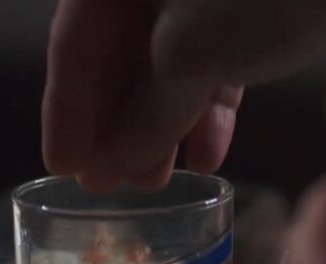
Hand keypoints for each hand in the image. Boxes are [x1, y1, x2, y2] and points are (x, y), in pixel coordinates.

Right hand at [42, 0, 325, 192]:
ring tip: (158, 180)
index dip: (67, 109)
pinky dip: (208, 108)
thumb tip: (113, 162)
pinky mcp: (258, 8)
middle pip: (121, 52)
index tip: (67, 168)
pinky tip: (208, 153)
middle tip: (114, 185)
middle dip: (118, 124)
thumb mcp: (191, 54)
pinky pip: (215, 60)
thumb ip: (144, 112)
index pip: (75, 38)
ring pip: (170, 61)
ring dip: (162, 124)